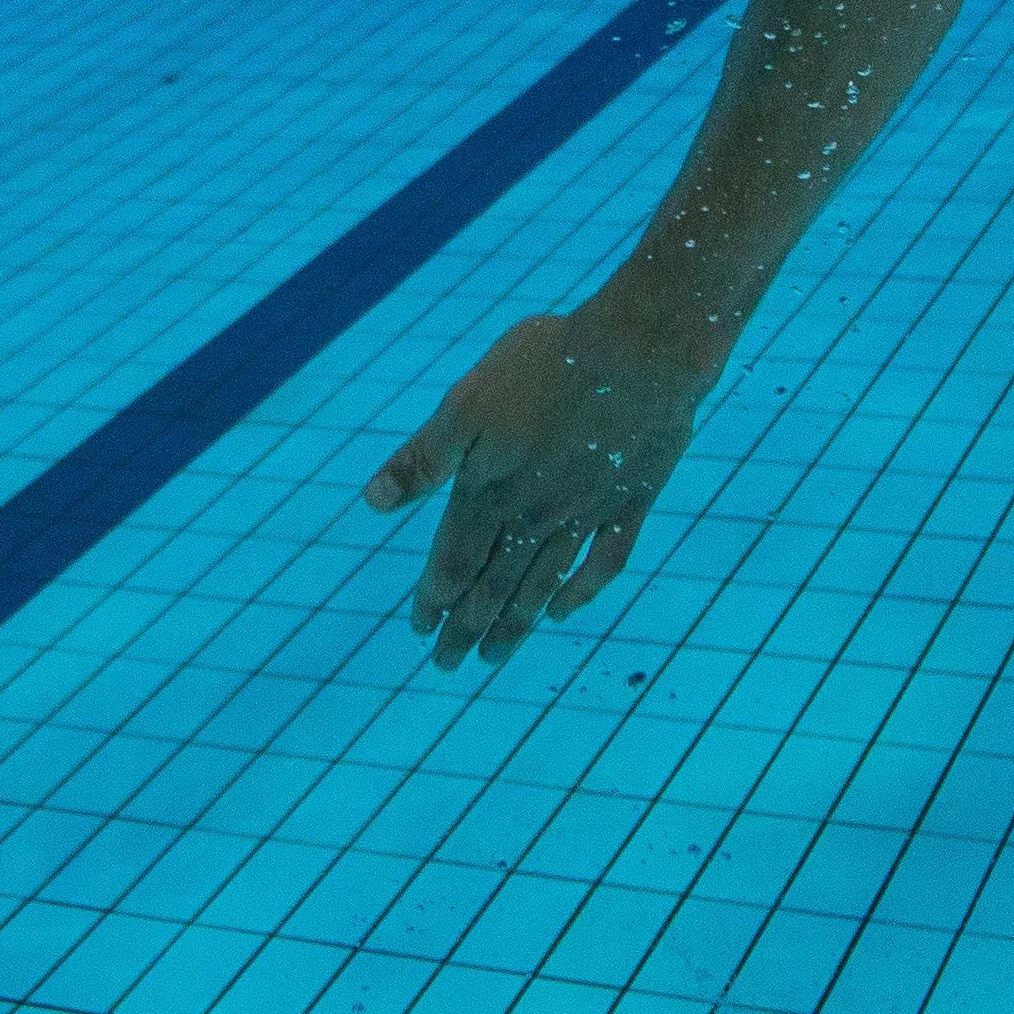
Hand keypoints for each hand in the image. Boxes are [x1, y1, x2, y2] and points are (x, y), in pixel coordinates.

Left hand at [363, 301, 710, 671]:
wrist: (639, 349)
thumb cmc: (547, 363)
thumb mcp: (467, 401)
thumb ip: (424, 457)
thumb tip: (374, 502)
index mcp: (490, 490)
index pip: (453, 561)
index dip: (433, 599)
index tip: (419, 631)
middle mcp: (535, 514)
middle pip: (493, 585)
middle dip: (466, 627)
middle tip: (448, 664)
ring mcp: (586, 513)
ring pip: (541, 585)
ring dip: (514, 624)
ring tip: (493, 657)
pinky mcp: (629, 504)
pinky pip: (602, 564)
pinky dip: (580, 594)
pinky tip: (562, 612)